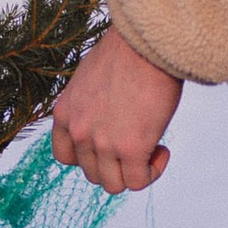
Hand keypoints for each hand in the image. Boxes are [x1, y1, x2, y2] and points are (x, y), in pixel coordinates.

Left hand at [50, 27, 183, 194]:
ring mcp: (103, 143)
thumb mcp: (89, 79)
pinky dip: (152, 171)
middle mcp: (79, 132)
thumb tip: (106, 118)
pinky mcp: (131, 148)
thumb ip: (89, 105)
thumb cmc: (125, 52)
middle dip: (115, 164)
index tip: (109, 144)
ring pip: (113, 184)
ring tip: (150, 147)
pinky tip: (161, 150)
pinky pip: (138, 181)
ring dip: (132, 171)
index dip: (89, 156)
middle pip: (92, 173)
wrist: (145, 42)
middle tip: (135, 141)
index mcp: (65, 114)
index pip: (65, 157)